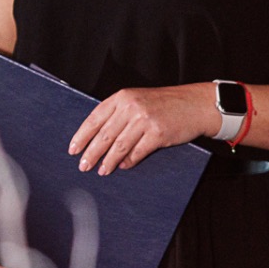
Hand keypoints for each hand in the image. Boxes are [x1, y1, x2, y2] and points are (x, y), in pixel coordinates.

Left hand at [69, 83, 214, 174]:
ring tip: (101, 170)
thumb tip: (97, 137)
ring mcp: (145, 120)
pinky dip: (129, 161)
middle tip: (83, 166)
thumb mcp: (137, 100)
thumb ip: (118, 113)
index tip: (73, 149)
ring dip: (108, 161)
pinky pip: (138, 152)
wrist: (195, 104)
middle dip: (91, 153)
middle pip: (104, 134)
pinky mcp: (158, 133)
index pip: (94, 118)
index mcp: (122, 97)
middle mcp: (131, 107)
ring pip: (119, 145)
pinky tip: (123, 167)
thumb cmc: (164, 104)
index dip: (82, 135)